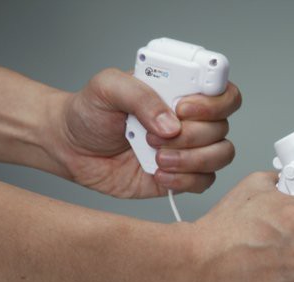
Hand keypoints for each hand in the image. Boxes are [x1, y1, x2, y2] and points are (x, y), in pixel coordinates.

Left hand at [50, 68, 240, 197]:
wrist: (70, 148)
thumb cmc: (89, 112)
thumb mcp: (107, 87)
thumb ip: (139, 95)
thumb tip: (170, 124)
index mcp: (181, 91)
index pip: (224, 93)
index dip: (214, 103)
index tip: (183, 108)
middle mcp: (192, 120)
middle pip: (222, 128)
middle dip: (189, 135)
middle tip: (152, 135)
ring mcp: (189, 149)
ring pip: (220, 156)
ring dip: (191, 159)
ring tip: (157, 157)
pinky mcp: (181, 176)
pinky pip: (204, 182)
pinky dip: (184, 180)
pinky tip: (157, 174)